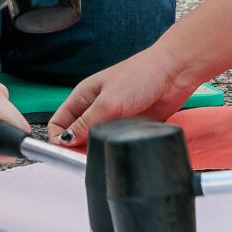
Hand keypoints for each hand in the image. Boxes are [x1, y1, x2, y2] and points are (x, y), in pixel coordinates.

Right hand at [44, 47, 192, 143]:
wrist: (174, 73)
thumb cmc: (141, 74)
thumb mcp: (107, 102)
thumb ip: (85, 123)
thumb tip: (65, 140)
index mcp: (84, 96)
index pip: (59, 122)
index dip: (57, 138)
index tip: (65, 152)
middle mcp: (96, 107)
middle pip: (76, 135)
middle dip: (77, 148)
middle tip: (85, 158)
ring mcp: (114, 116)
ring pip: (97, 140)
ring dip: (98, 148)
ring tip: (103, 152)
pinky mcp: (131, 124)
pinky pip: (117, 140)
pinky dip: (115, 146)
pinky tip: (119, 148)